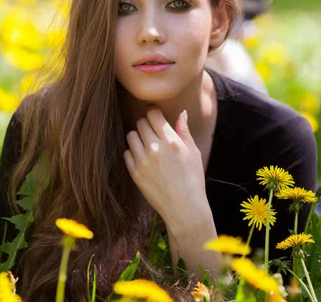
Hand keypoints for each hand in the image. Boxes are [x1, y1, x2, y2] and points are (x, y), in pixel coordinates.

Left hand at [123, 107, 208, 230]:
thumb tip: (181, 113)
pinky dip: (133, 153)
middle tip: (152, 131)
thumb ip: (184, 131)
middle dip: (146, 124)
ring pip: (131, 136)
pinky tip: (143, 158)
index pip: (153, 115)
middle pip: (141, 123)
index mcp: (171, 141)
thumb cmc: (192, 179)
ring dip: (138, 137)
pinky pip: (126, 153)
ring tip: (147, 145)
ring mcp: (143, 161)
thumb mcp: (193, 153)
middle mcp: (155, 149)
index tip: (154, 115)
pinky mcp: (135, 173)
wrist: (184, 208)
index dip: (153, 112)